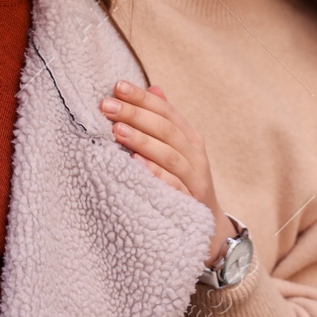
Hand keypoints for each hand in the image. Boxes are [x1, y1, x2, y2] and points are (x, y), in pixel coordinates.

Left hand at [101, 81, 234, 267]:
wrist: (209, 230)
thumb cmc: (183, 182)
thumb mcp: (176, 150)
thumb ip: (164, 122)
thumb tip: (153, 88)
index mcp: (190, 138)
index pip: (166, 111)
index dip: (142, 98)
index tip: (117, 86)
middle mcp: (195, 156)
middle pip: (166, 130)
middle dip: (135, 115)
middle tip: (107, 106)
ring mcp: (195, 181)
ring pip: (170, 156)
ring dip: (143, 141)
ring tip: (117, 131)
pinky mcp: (190, 205)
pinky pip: (174, 188)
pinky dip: (156, 175)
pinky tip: (136, 165)